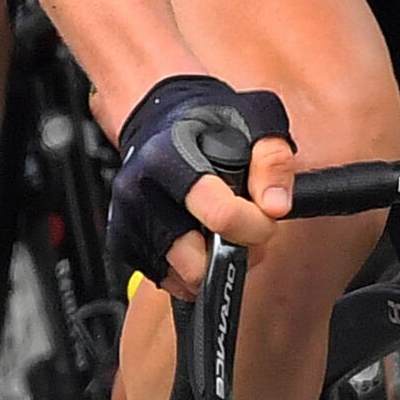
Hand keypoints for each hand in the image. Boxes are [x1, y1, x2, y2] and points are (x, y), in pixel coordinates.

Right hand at [106, 75, 294, 293]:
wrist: (160, 119)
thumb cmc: (207, 120)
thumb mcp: (254, 120)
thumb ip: (273, 161)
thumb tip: (275, 207)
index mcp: (167, 158)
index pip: (220, 216)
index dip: (256, 227)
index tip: (266, 218)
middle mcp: (139, 193)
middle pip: (196, 261)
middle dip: (231, 254)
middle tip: (243, 231)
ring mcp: (128, 221)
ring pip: (182, 278)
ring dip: (211, 265)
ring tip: (221, 233)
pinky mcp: (124, 243)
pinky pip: (166, 280)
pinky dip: (189, 269)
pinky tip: (199, 239)